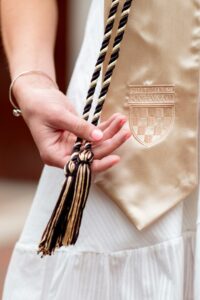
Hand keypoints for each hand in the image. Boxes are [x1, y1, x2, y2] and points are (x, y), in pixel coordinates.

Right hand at [13, 74, 130, 171]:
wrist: (36, 95)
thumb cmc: (39, 106)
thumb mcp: (58, 115)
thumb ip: (79, 127)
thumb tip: (99, 137)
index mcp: (53, 155)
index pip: (78, 166)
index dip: (97, 164)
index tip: (115, 158)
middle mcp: (64, 153)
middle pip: (92, 155)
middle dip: (110, 144)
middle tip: (125, 133)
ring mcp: (73, 145)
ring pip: (96, 144)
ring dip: (111, 133)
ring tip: (123, 120)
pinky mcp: (79, 135)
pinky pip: (95, 133)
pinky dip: (106, 126)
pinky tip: (117, 119)